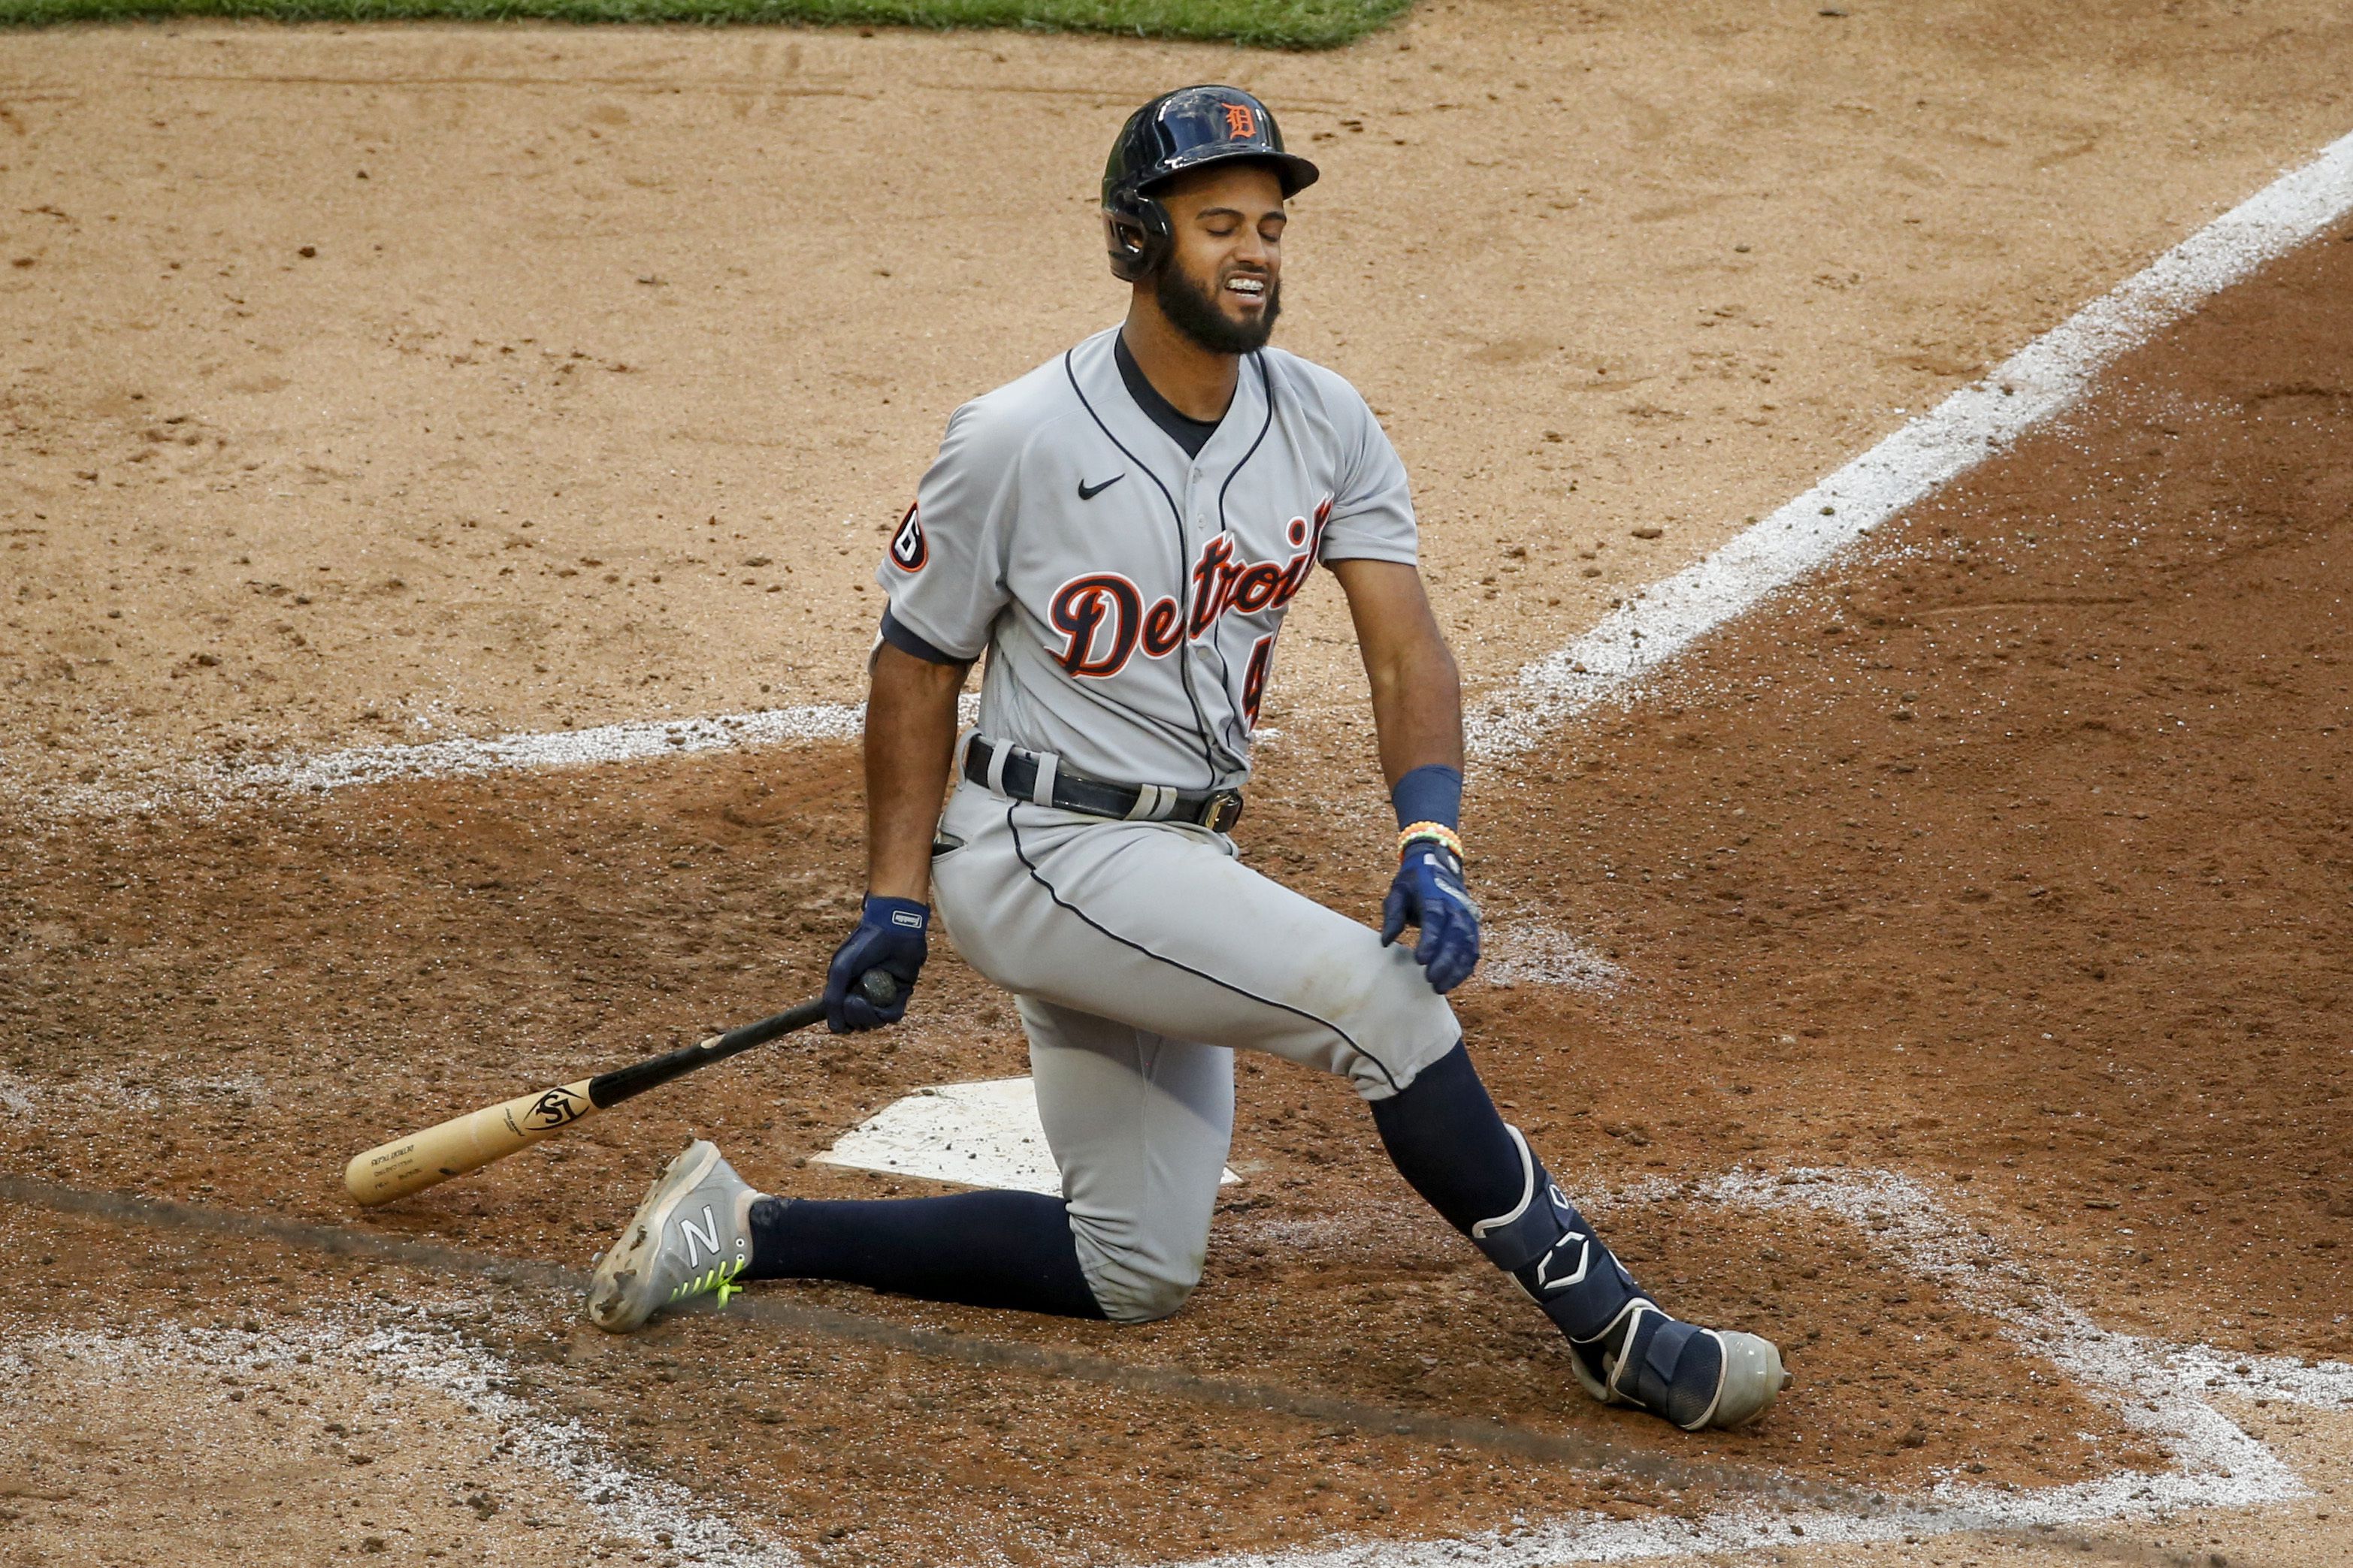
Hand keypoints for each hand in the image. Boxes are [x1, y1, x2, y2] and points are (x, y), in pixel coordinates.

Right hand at [824, 896, 928, 1031]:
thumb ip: (833, 998)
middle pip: (857, 1024)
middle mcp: (863, 994)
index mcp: (846, 988)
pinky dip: (888, 1013)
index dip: (841, 1023)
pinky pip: (893, 1016)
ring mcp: (882, 995)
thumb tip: (834, 1029)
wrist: (894, 928)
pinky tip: (880, 999)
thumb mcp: (841, 970)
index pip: (841, 1019)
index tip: (842, 1010)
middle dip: (854, 1018)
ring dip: (869, 1018)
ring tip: (865, 1001)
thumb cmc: (865, 945)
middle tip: (855, 1000)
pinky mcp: (900, 993)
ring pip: (875, 1023)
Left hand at [1380, 841, 1480, 993]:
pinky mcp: (1472, 926)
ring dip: (1456, 969)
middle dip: (1445, 961)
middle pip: (1455, 936)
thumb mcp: (1397, 892)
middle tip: (1431, 981)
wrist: (1439, 864)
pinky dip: (1465, 966)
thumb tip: (1386, 942)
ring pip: (1468, 945)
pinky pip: (1473, 949)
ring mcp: (1467, 916)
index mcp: (1435, 894)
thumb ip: (1392, 915)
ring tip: (1440, 987)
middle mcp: (1456, 906)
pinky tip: (1453, 981)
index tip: (1420, 960)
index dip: (1430, 940)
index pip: (1435, 919)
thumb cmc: (1413, 882)